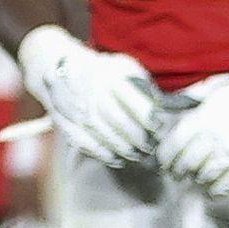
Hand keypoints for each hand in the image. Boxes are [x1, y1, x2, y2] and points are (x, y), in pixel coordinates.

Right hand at [16, 25, 164, 169]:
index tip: (159, 128)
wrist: (60, 68)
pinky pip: (88, 146)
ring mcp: (76, 110)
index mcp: (110, 76)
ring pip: (105, 137)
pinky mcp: (66, 125)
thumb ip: (145, 88)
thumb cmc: (104, 72)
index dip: (151, 119)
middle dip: (140, 139)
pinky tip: (119, 159)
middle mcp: (92, 93)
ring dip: (126, 150)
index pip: (135, 103)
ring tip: (139, 155)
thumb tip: (168, 112)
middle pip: (121, 123)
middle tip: (152, 147)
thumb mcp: (126, 69)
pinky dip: (105, 156)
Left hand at [157, 31, 228, 202]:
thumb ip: (185, 103)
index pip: (173, 146)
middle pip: (187, 164)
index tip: (164, 161)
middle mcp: (216, 137)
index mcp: (203, 118)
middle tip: (176, 172)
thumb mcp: (209, 89)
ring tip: (192, 178)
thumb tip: (160, 116)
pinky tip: (210, 190)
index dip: (165, 158)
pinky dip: (217, 191)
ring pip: (206, 175)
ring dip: (196, 180)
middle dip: (178, 171)